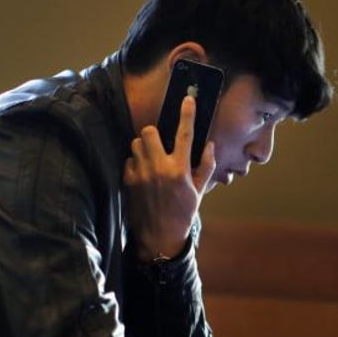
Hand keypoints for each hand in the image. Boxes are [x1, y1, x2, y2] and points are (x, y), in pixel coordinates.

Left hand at [123, 96, 215, 260]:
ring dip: (144, 147)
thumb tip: (209, 145)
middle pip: (149, 132)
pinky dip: (135, 162)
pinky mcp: (128, 180)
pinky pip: (129, 159)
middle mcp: (159, 168)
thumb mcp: (200, 190)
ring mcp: (141, 174)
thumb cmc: (183, 213)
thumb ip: (205, 165)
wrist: (160, 237)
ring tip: (151, 160)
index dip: (187, 114)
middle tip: (160, 144)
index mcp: (180, 169)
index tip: (188, 99)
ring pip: (136, 143)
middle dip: (154, 134)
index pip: (185, 134)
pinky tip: (143, 174)